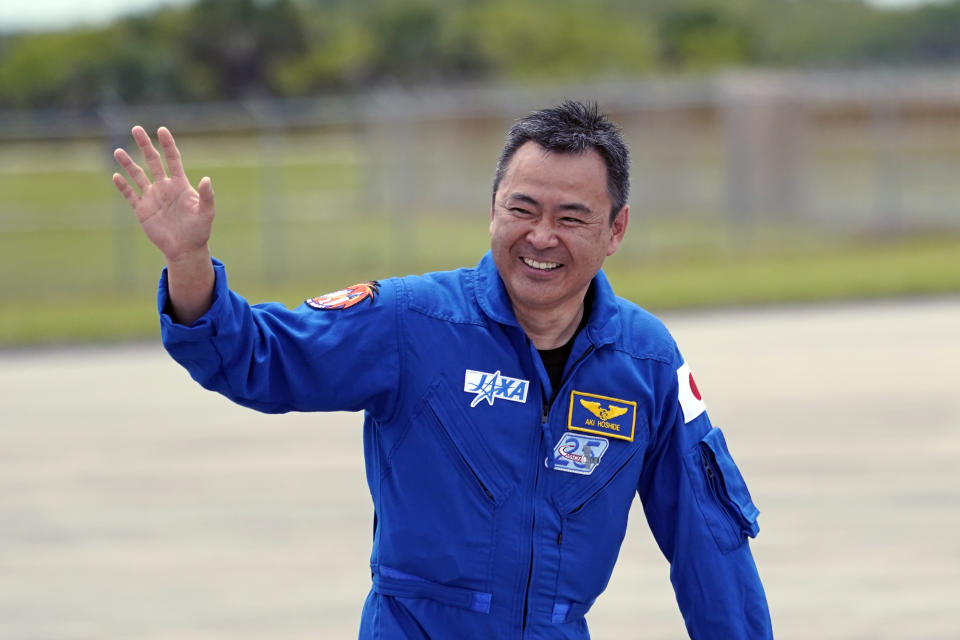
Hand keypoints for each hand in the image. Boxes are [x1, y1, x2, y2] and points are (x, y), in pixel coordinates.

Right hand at [112, 126, 214, 262]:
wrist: (185, 249)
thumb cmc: (199, 231)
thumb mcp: (206, 213)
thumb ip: (207, 196)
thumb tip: (207, 179)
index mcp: (180, 185)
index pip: (173, 159)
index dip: (167, 144)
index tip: (162, 130)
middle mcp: (164, 187)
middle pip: (153, 161)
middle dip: (145, 145)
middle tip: (136, 129)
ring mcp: (152, 197)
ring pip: (137, 175)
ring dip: (128, 163)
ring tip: (118, 151)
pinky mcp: (142, 210)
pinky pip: (130, 195)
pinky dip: (123, 186)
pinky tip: (116, 176)